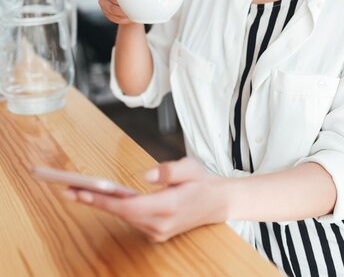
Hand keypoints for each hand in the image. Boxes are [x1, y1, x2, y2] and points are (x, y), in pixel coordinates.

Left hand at [62, 157, 229, 242]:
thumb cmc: (202, 181)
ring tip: (79, 192)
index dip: (104, 200)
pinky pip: (132, 220)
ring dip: (102, 205)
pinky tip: (101, 198)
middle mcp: (161, 224)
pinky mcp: (156, 233)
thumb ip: (168, 170)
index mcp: (169, 206)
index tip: (83, 192)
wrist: (217, 203)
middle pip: (120, 214)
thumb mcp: (190, 167)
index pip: (128, 206)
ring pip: (124, 218)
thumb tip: (145, 175)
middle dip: (94, 201)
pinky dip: (116, 209)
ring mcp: (158, 232)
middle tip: (68, 191)